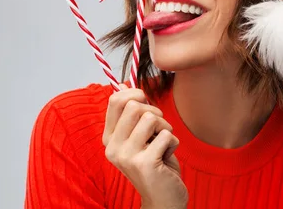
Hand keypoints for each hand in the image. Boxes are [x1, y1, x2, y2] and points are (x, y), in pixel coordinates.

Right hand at [102, 83, 187, 208]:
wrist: (163, 198)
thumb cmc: (155, 163)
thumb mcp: (139, 136)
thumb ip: (130, 113)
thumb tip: (122, 84)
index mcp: (109, 138)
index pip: (115, 101)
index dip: (134, 93)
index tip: (145, 100)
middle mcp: (113, 147)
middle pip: (135, 106)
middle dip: (155, 112)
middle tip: (158, 130)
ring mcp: (127, 156)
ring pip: (151, 118)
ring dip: (165, 128)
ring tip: (162, 144)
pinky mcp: (145, 163)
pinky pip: (167, 135)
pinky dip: (173, 143)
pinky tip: (166, 157)